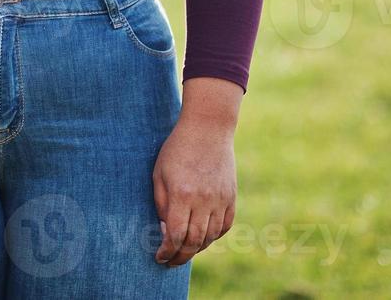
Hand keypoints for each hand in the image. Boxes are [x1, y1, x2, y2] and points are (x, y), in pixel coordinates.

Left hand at [152, 79, 240, 265]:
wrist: (208, 129)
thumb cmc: (176, 150)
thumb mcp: (159, 174)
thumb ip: (161, 204)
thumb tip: (165, 230)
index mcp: (182, 195)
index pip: (175, 235)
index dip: (167, 252)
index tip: (160, 258)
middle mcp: (203, 201)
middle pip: (194, 242)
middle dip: (180, 256)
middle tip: (171, 262)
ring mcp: (220, 200)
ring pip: (210, 237)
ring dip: (196, 248)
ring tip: (184, 250)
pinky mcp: (231, 197)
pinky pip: (224, 226)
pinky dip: (213, 236)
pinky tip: (203, 237)